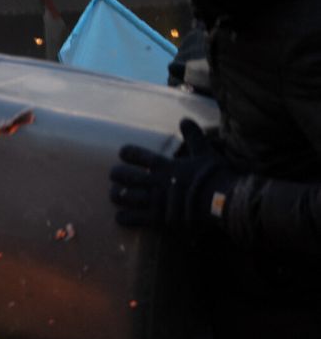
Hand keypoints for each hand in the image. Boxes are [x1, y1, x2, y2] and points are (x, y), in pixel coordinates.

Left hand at [109, 118, 236, 230]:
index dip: (127, 153)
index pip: (138, 156)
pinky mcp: (158, 219)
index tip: (122, 153)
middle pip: (126, 176)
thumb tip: (185, 119)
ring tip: (114, 194)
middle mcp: (156, 182)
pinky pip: (134, 218)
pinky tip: (119, 216)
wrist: (224, 201)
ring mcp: (155, 202)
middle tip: (114, 174)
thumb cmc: (216, 176)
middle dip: (117, 174)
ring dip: (117, 195)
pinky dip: (124, 217)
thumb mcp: (205, 152)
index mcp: (165, 166)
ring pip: (125, 197)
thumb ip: (193, 136)